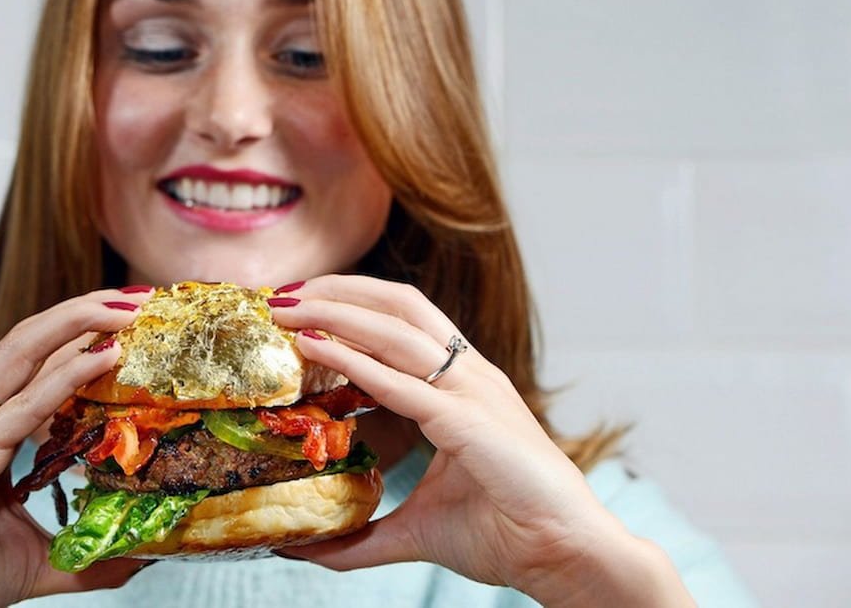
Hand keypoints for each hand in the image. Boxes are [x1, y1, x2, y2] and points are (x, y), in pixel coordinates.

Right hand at [0, 289, 153, 607]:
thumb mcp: (34, 559)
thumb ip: (84, 557)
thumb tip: (135, 559)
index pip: (39, 367)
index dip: (83, 340)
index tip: (133, 324)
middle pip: (31, 342)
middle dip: (84, 313)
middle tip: (138, 298)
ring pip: (24, 352)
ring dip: (78, 323)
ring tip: (126, 309)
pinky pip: (25, 405)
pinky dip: (67, 377)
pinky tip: (103, 357)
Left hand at [269, 275, 693, 607]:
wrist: (568, 559)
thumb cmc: (507, 534)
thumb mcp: (419, 527)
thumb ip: (362, 536)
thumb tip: (305, 548)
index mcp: (463, 386)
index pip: (401, 321)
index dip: (349, 305)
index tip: (298, 308)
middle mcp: (470, 376)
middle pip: (397, 306)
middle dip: (337, 292)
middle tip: (281, 295)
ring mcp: (475, 394)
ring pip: (397, 331)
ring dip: (336, 313)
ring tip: (287, 308)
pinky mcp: (473, 423)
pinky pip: (405, 384)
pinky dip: (356, 361)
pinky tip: (316, 348)